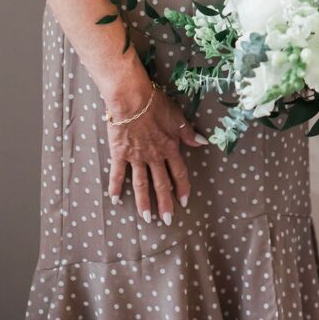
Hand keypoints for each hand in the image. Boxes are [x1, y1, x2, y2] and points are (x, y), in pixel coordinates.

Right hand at [106, 86, 206, 223]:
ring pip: (142, 184)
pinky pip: (118, 173)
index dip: (183, 188)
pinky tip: (115, 200)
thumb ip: (188, 133)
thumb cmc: (155, 104)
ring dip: (144, 202)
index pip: (179, 173)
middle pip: (161, 184)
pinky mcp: (120, 154)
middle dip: (165, 203)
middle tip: (166, 220)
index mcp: (169, 148)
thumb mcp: (177, 116)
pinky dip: (116, 187)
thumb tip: (203, 143)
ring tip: (146, 218)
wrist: (132, 99)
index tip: (184, 202)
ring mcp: (136, 157)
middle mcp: (154, 156)